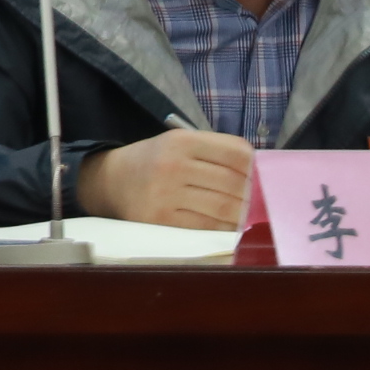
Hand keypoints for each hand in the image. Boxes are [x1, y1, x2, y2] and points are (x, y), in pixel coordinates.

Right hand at [77, 127, 254, 228]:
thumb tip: (260, 175)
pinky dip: (224, 228)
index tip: (255, 177)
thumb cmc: (153, 161)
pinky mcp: (161, 219)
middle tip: (254, 200)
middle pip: (235, 183)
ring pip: (225, 207)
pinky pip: (207, 227)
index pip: (237, 153)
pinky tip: (226, 225)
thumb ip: (215, 152)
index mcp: (180, 140)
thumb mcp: (178, 143)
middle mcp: (173, 164)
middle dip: (251, 195)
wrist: (109, 181)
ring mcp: (166, 193)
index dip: (254, 167)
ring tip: (242, 213)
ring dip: (241, 214)